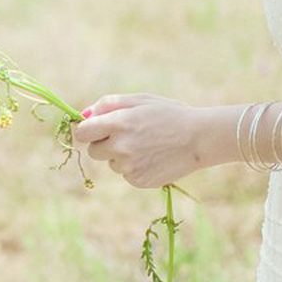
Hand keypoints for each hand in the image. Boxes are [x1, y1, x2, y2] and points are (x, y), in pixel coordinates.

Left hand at [71, 92, 208, 189]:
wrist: (200, 138)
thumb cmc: (168, 114)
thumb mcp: (139, 100)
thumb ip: (107, 105)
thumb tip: (82, 115)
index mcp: (117, 123)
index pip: (82, 133)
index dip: (88, 130)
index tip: (97, 129)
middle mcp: (120, 147)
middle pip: (94, 151)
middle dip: (105, 144)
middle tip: (129, 135)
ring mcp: (129, 167)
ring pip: (112, 163)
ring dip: (122, 156)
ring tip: (147, 145)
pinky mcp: (138, 181)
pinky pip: (126, 174)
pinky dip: (135, 168)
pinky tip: (153, 157)